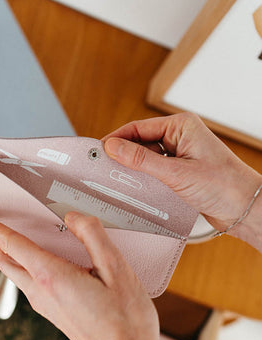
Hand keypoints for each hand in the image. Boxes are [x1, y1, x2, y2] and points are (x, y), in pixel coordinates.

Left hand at [0, 211, 173, 339]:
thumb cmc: (125, 319)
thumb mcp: (116, 269)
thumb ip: (92, 235)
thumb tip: (73, 216)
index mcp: (52, 277)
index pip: (11, 244)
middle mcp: (41, 292)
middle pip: (7, 261)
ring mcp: (45, 306)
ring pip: (16, 274)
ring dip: (10, 253)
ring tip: (17, 237)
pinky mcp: (53, 314)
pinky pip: (30, 284)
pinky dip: (26, 266)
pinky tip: (44, 261)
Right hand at [102, 113, 261, 249]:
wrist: (244, 209)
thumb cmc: (223, 185)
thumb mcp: (176, 172)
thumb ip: (142, 160)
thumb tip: (114, 147)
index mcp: (181, 126)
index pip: (139, 128)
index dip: (117, 139)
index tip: (99, 150)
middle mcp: (179, 137)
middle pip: (140, 142)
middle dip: (123, 155)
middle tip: (104, 167)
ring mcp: (179, 154)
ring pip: (145, 158)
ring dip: (133, 168)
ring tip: (118, 179)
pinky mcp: (179, 171)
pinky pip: (153, 170)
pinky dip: (143, 178)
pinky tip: (135, 186)